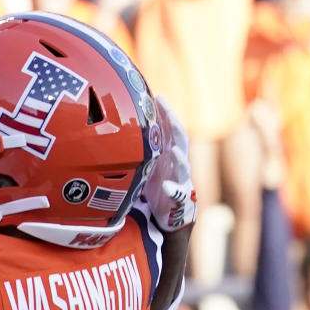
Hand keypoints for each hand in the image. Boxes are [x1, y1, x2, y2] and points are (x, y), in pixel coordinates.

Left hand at [144, 97, 195, 231]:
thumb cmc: (159, 183)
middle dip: (174, 123)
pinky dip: (172, 189)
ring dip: (180, 158)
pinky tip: (166, 186)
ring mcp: (181, 179)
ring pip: (184, 166)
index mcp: (170, 153)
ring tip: (174, 151)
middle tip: (166, 109)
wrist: (169, 212)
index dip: (167, 113)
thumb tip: (126, 126)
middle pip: (180, 140)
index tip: (158, 97)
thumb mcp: (150, 162)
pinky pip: (177, 193)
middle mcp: (178, 163)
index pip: (171, 129)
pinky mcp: (179, 198)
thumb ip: (145, 145)